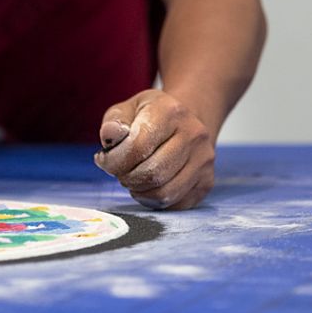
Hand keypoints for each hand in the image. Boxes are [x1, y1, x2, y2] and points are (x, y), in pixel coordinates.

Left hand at [93, 89, 215, 209]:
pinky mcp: (207, 181)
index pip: (138, 146)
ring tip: (133, 178)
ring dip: (139, 192)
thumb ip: (115, 121)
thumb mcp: (129, 108)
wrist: (187, 122)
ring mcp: (204, 159)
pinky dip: (154, 200)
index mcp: (171, 111)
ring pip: (164, 193)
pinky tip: (148, 186)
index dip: (114, 160)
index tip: (104, 160)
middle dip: (127, 178)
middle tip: (120, 172)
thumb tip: (111, 136)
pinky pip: (175, 204)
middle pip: (153, 173)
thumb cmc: (152, 117)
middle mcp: (194, 134)